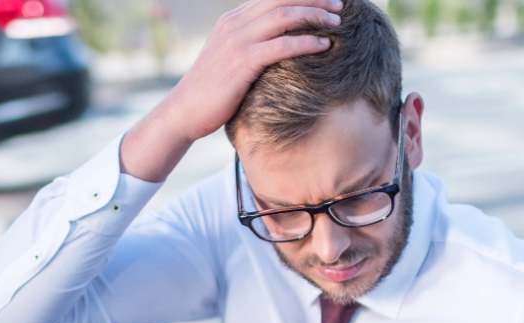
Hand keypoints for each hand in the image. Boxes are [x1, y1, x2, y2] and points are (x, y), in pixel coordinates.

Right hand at [120, 0, 342, 180]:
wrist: (184, 111)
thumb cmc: (211, 90)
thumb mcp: (228, 57)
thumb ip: (249, 43)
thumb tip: (276, 43)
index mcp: (232, 20)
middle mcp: (234, 25)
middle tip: (339, 4)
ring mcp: (237, 42)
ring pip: (284, 17)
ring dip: (314, 16)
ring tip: (337, 21)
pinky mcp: (242, 62)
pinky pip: (282, 45)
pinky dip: (306, 42)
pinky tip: (324, 45)